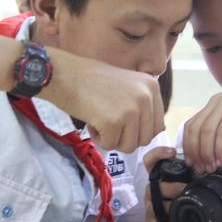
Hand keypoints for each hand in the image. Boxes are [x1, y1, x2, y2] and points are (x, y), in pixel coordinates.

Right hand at [43, 51, 164, 152]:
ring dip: (113, 140)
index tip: (121, 121)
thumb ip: (142, 105)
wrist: (64, 74)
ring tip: (100, 121)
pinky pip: (110, 145)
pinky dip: (99, 139)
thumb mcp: (127, 85)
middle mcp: (146, 96)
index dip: (137, 130)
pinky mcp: (114, 121)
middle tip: (108, 122)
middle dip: (125, 137)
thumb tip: (158, 131)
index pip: (158, 126)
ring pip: (130, 146)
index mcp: (152, 87)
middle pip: (145, 139)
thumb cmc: (91, 81)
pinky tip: (91, 122)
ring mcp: (131, 109)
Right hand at [142, 147, 185, 221]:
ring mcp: (150, 204)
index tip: (172, 152)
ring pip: (155, 198)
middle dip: (170, 185)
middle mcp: (152, 189)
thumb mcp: (182, 192)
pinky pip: (158, 215)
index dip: (158, 153)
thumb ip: (189, 180)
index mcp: (159, 179)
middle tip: (184, 188)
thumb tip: (211, 169)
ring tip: (184, 203)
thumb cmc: (175, 209)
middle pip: (153, 180)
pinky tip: (179, 218)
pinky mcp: (152, 219)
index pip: (151, 160)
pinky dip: (170, 215)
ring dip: (171, 202)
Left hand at [182, 72, 221, 172]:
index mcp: (214, 106)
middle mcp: (215, 103)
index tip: (194, 163)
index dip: (188, 147)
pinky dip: (219, 148)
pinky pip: (221, 131)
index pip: (191, 126)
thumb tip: (220, 161)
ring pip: (205, 131)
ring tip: (212, 166)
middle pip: (193, 130)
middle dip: (195, 153)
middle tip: (202, 168)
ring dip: (206, 153)